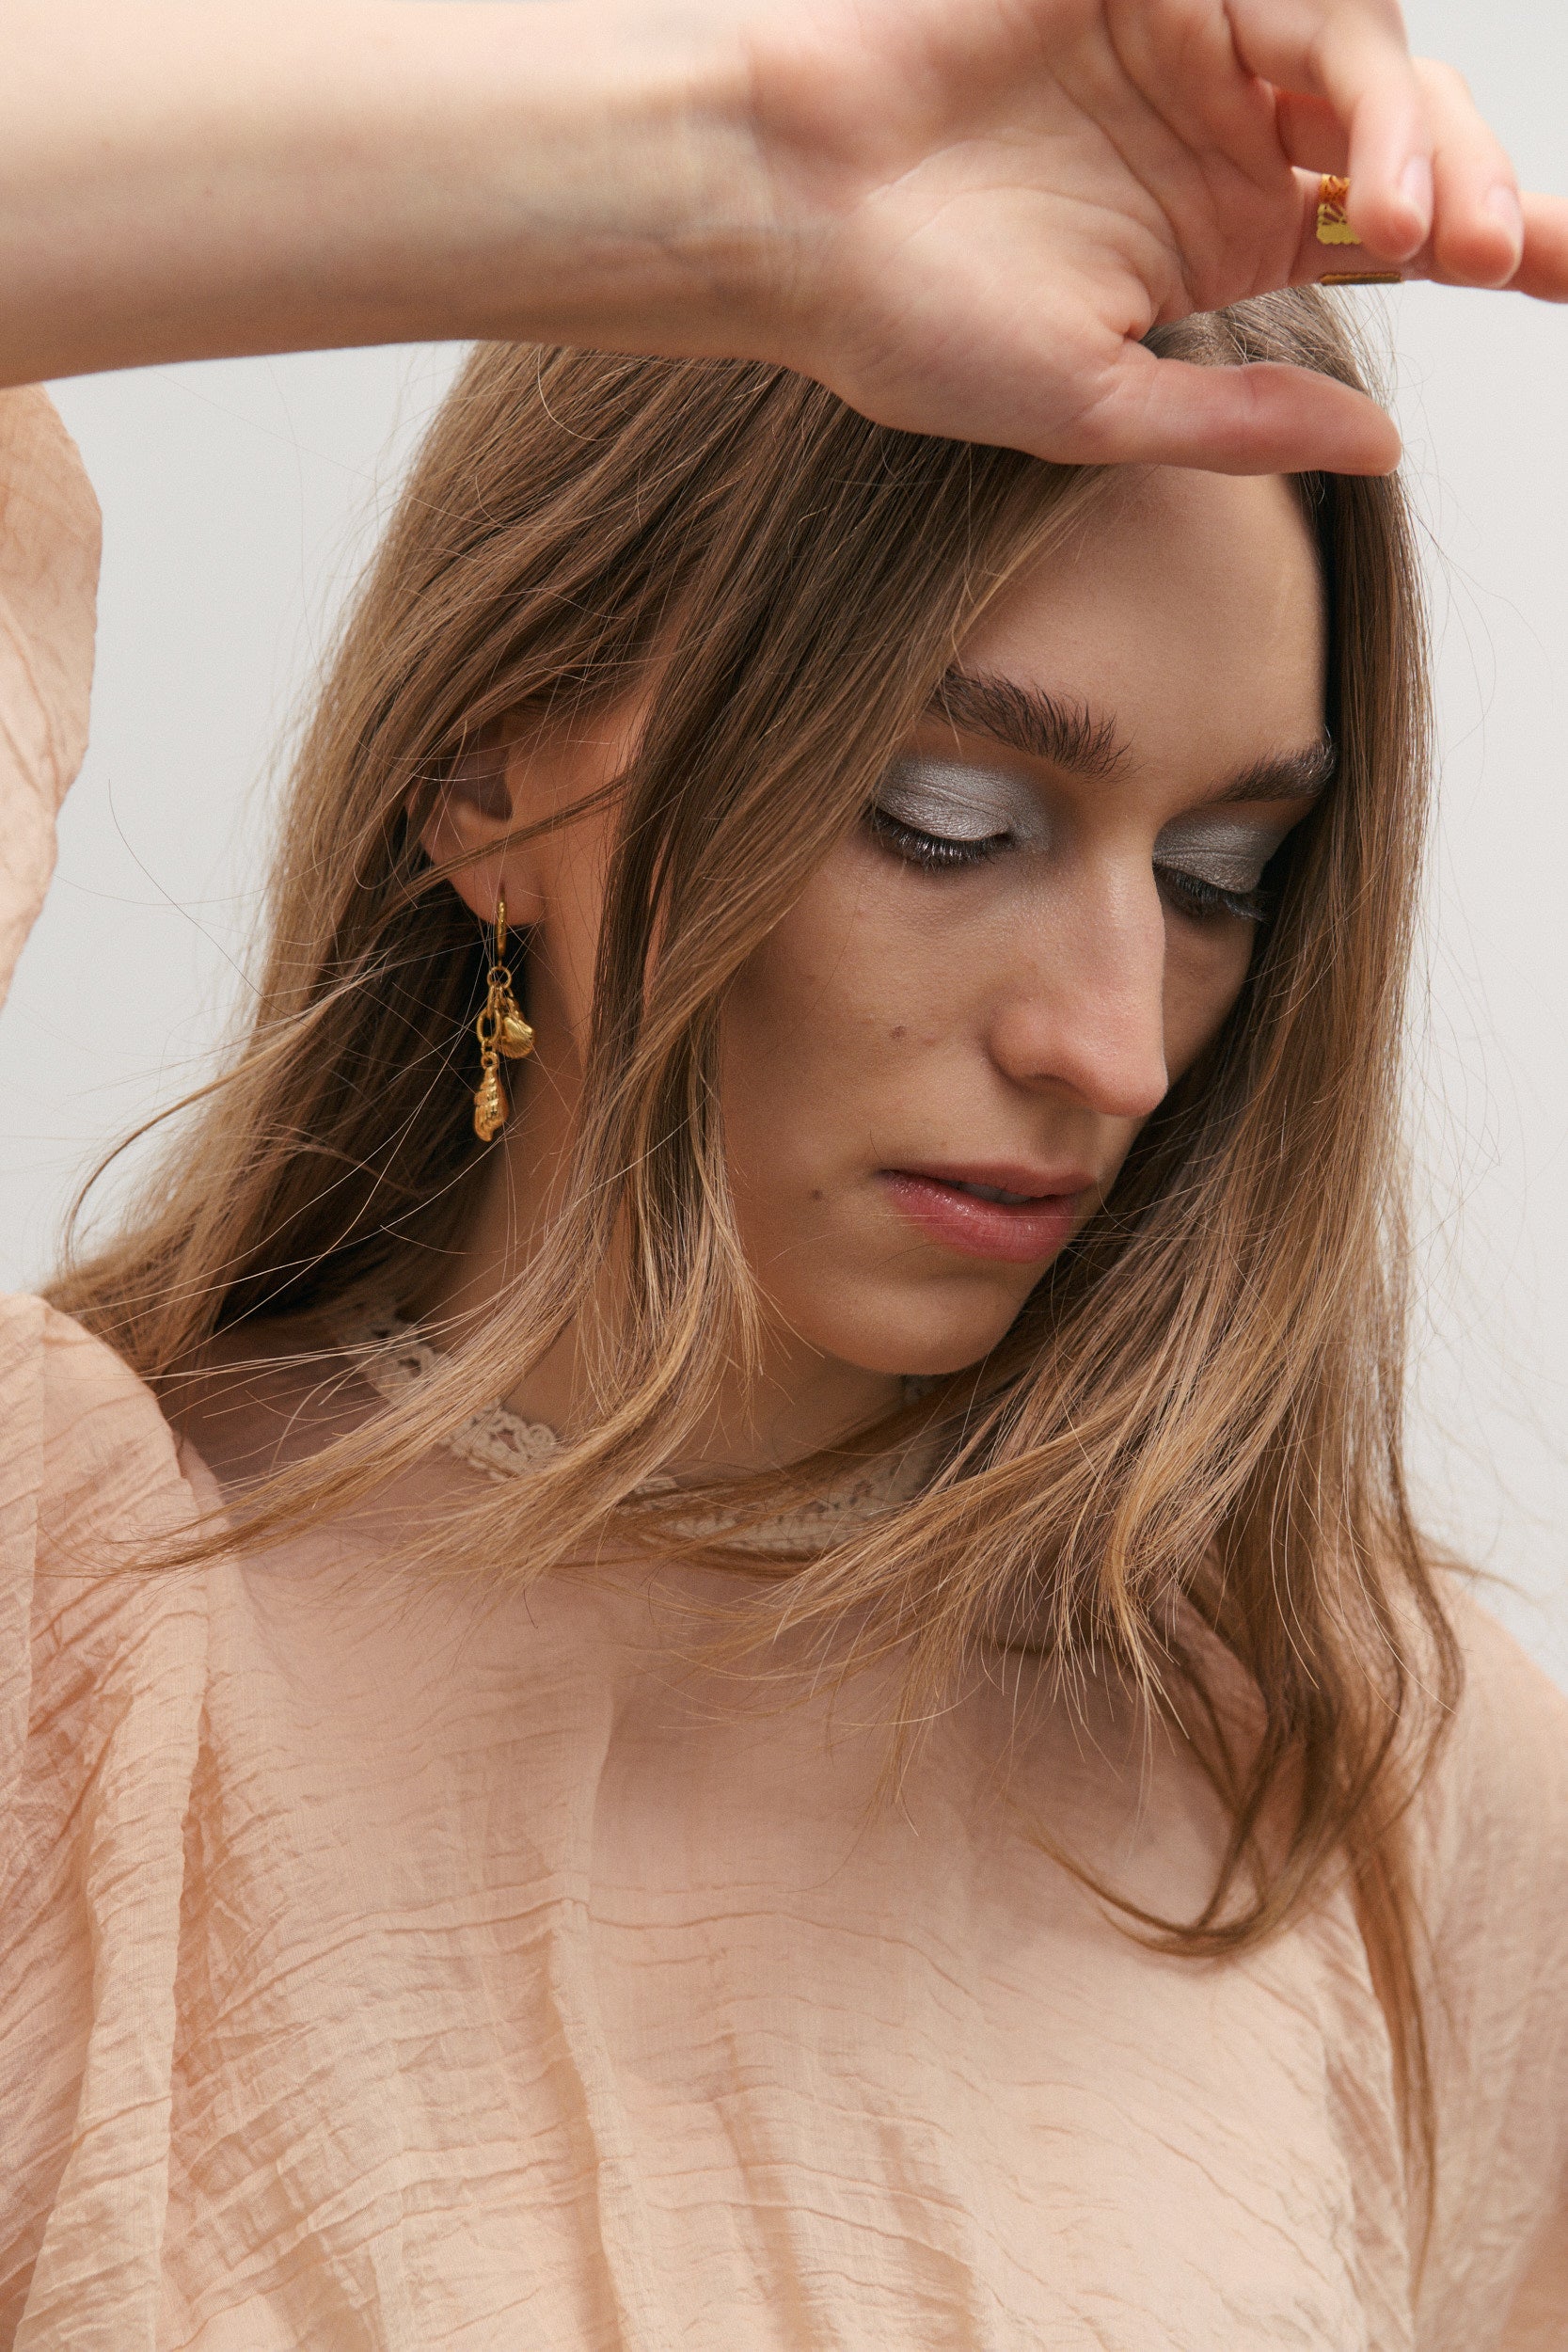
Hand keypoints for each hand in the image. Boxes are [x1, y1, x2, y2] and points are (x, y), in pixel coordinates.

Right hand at [713, 0, 1567, 471]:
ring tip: (1418, 229)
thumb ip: (1242, 422)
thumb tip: (1385, 446)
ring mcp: (1189, 43)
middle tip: (1499, 258)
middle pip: (1403, 140)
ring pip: (1366, 60)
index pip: (1386, 229)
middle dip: (1476, 194)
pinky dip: (1350, 59)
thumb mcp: (1094, 408)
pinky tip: (1359, 151)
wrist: (778, 202)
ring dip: (1414, 139)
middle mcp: (1218, 136)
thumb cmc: (898, 319)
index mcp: (1213, 240)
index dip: (1494, 239)